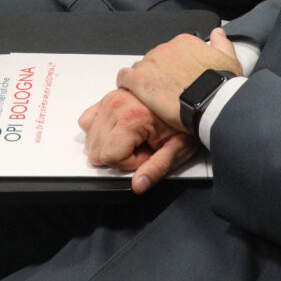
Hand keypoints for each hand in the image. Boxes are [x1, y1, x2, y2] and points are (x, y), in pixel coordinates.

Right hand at [78, 87, 196, 192]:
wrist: (192, 96)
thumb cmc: (186, 121)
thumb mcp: (178, 149)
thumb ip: (157, 168)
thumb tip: (139, 184)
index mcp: (132, 118)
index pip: (109, 156)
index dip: (130, 162)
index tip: (148, 154)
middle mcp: (117, 105)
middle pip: (96, 149)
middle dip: (118, 154)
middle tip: (142, 146)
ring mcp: (111, 99)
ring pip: (90, 136)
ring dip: (110, 142)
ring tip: (136, 136)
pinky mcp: (109, 96)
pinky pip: (88, 119)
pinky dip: (99, 129)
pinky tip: (120, 130)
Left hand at [116, 28, 241, 131]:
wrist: (211, 101)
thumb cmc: (221, 84)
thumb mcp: (229, 59)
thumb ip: (221, 43)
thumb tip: (217, 32)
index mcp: (185, 42)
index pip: (171, 51)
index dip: (172, 66)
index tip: (178, 79)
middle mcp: (165, 48)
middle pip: (155, 60)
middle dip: (159, 74)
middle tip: (167, 91)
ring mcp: (151, 63)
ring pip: (140, 69)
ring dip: (145, 80)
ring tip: (153, 97)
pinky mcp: (139, 79)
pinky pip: (125, 77)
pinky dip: (126, 84)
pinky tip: (133, 94)